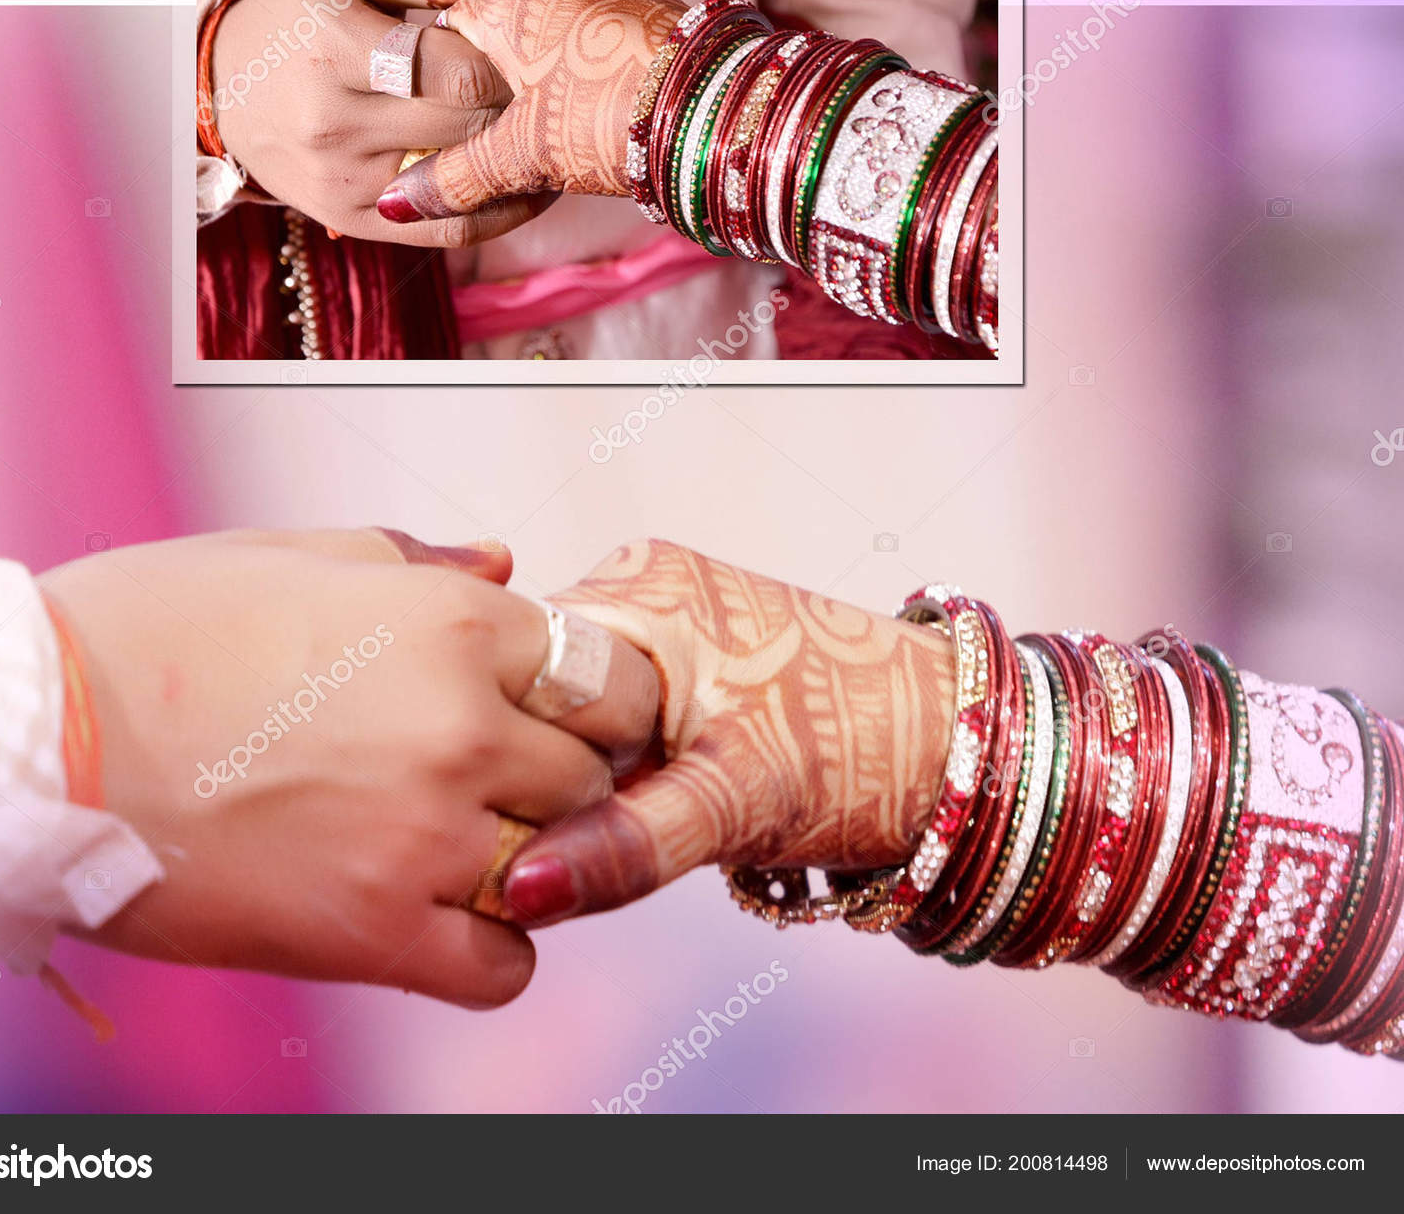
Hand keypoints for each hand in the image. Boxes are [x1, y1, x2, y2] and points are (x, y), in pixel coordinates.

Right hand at [37, 528, 658, 1006]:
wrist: (27, 741)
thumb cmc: (144, 632)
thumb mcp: (287, 556)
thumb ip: (417, 561)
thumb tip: (504, 564)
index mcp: (448, 622)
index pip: (603, 673)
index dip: (584, 695)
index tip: (554, 712)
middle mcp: (460, 726)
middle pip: (592, 770)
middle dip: (558, 771)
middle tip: (500, 776)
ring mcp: (423, 837)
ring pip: (560, 862)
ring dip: (526, 854)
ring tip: (459, 839)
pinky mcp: (372, 932)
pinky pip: (503, 965)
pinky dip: (490, 947)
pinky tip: (440, 914)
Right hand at [212, 0, 557, 246]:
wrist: (225, 93)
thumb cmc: (300, 20)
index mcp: (334, 45)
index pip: (458, 67)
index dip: (511, 58)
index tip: (534, 47)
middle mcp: (334, 121)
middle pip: (469, 121)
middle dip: (520, 102)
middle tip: (549, 88)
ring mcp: (345, 180)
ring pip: (469, 179)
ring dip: (520, 157)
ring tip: (550, 131)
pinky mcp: (355, 221)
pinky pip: (450, 230)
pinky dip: (501, 210)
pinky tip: (527, 184)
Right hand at [375, 0, 685, 223]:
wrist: (720, 107)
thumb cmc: (613, 119)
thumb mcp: (524, 157)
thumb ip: (457, 177)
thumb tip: (397, 202)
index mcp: (510, 0)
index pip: (449, 28)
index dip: (447, 78)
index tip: (456, 121)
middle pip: (508, 27)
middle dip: (508, 78)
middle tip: (518, 131)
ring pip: (561, 25)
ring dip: (557, 69)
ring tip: (569, 122)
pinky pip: (608, 26)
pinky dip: (600, 60)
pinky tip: (611, 102)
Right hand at [500, 540, 956, 924]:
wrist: (963, 748)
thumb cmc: (860, 757)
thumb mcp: (732, 806)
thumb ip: (623, 845)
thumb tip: (516, 893)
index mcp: (636, 587)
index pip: (510, 670)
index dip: (511, 754)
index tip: (531, 822)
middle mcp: (642, 581)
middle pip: (538, 690)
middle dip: (555, 767)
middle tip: (600, 830)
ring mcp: (668, 611)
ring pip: (576, 708)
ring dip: (592, 771)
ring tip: (647, 811)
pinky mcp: (692, 648)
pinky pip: (618, 710)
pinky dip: (625, 762)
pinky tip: (663, 797)